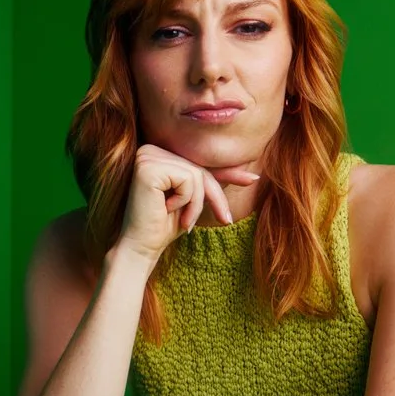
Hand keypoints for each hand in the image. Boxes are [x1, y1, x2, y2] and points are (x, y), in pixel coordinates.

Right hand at [118, 144, 261, 262]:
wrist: (141, 247)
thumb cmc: (164, 225)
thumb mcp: (194, 199)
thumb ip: (216, 183)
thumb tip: (253, 176)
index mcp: (157, 153)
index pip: (198, 165)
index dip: (227, 175)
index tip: (253, 180)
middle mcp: (149, 149)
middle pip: (198, 168)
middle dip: (207, 198)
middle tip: (193, 224)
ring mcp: (146, 155)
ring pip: (196, 174)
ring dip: (194, 203)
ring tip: (179, 218)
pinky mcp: (147, 166)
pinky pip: (188, 179)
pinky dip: (184, 200)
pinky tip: (164, 209)